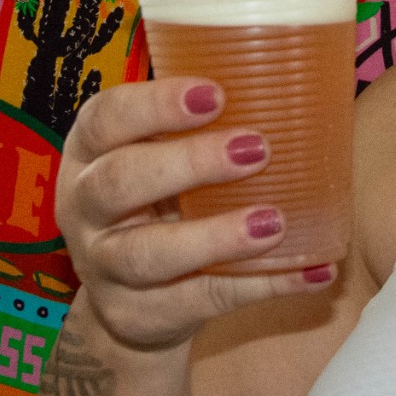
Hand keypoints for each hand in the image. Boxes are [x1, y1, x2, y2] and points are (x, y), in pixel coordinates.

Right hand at [56, 78, 335, 355]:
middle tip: (257, 148)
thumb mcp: (158, 159)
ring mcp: (104, 266)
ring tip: (274, 222)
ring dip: (216, 236)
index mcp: (90, 152)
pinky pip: (200, 301)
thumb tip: (297, 81)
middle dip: (188, 162)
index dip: (155, 104)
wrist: (132, 303)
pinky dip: (261, 286)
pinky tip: (311, 271)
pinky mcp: (136, 314)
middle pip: (120, 181)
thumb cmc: (160, 203)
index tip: (216, 93)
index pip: (105, 118)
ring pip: (149, 254)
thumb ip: (199, 128)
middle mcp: (84, 206)